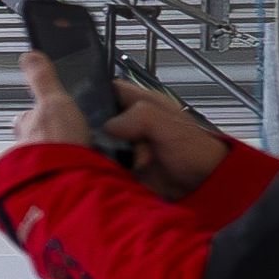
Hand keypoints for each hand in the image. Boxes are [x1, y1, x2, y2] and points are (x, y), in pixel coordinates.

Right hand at [10, 55, 228, 201]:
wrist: (206, 187)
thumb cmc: (197, 150)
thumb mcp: (170, 125)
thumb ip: (141, 117)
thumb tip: (109, 125)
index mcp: (139, 104)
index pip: (105, 90)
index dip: (89, 95)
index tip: (73, 106)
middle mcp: (128, 124)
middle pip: (94, 121)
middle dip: (92, 132)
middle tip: (95, 142)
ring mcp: (123, 148)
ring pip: (96, 146)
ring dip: (98, 155)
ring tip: (102, 160)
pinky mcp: (121, 170)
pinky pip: (102, 167)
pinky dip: (100, 171)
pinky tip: (99, 174)